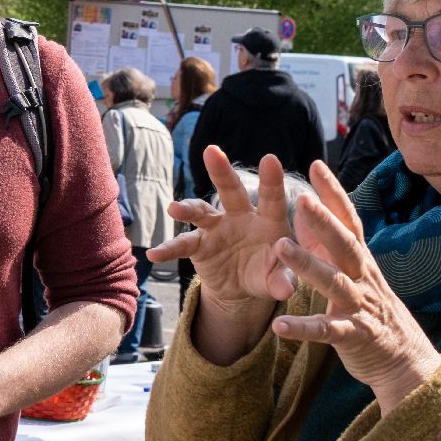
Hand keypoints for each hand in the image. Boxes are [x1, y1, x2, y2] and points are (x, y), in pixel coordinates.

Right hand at [151, 146, 298, 312]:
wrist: (242, 287)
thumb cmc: (268, 274)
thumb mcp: (279, 279)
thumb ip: (282, 280)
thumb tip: (286, 289)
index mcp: (267, 221)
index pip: (271, 198)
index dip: (271, 180)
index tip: (270, 159)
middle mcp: (239, 217)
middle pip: (230, 190)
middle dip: (221, 171)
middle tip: (212, 151)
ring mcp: (216, 228)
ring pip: (200, 211)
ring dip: (187, 207)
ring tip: (174, 209)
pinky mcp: (198, 244)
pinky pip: (181, 244)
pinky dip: (168, 249)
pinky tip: (155, 255)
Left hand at [271, 160, 440, 412]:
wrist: (406, 361)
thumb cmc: (373, 310)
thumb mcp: (357, 272)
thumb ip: (334, 243)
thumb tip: (313, 208)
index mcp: (361, 261)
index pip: (349, 221)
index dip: (335, 194)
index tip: (317, 165)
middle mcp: (363, 278)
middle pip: (344, 245)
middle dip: (324, 222)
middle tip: (302, 199)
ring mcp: (360, 307)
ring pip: (334, 283)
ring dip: (308, 265)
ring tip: (281, 247)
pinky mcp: (354, 337)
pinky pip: (326, 331)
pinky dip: (303, 328)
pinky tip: (278, 325)